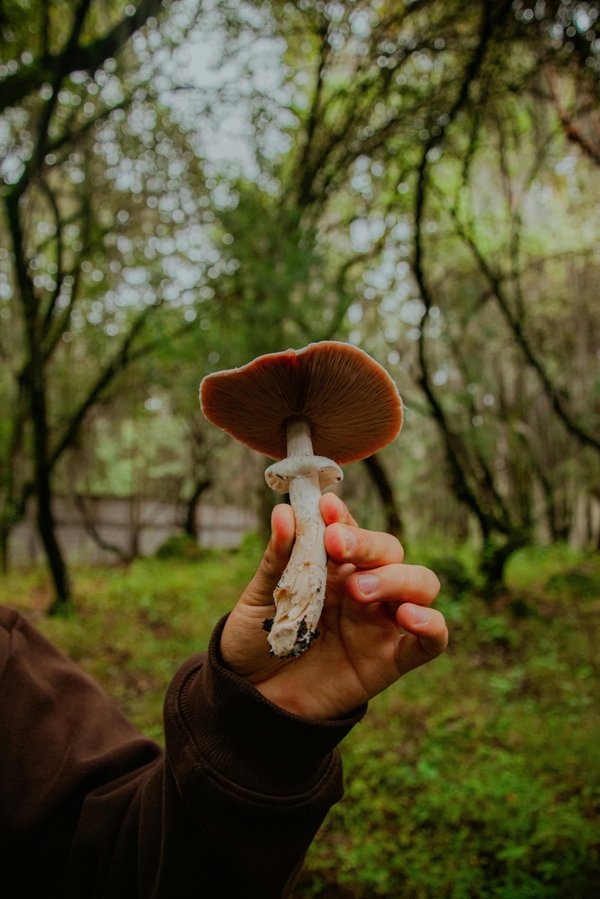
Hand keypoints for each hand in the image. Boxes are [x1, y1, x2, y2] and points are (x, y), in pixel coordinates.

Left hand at [220, 493, 447, 719]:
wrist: (253, 699)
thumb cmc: (258, 642)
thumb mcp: (260, 598)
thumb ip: (279, 559)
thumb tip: (285, 512)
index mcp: (333, 567)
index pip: (350, 531)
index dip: (342, 517)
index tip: (324, 507)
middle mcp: (363, 587)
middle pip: (389, 552)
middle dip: (368, 543)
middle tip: (336, 545)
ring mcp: (381, 622)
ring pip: (419, 585)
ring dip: (397, 578)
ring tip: (359, 590)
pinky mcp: (390, 659)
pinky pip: (429, 641)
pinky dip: (431, 625)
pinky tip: (411, 617)